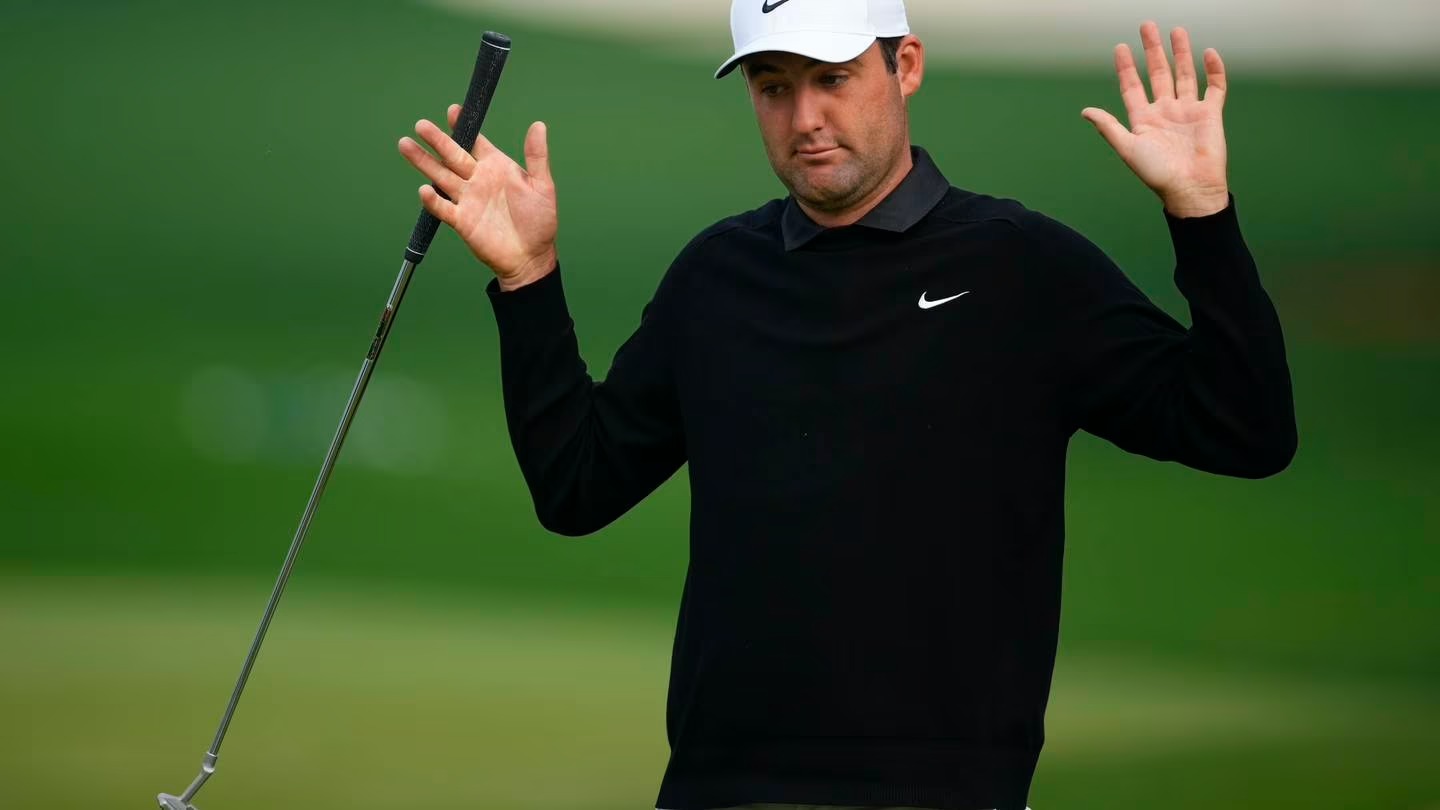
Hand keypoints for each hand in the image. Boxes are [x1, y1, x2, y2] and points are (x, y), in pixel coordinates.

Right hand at [398, 104, 557, 288]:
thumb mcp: (542, 185)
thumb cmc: (539, 221)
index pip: (475, 142)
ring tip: (405, 144)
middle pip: (452, 155)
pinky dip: (433, 200)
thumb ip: (537, 156)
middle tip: (421, 125)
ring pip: (441, 176)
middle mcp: (477, 179)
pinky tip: (424, 189)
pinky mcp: (461, 221)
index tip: (453, 110)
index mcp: (496, 167)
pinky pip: (443, 208)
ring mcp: (467, 199)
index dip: (464, 126)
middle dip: (437, 140)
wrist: (532, 256)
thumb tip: (539, 124)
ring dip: (423, 162)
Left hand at [1081, 22, 1229, 217]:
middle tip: (1147, 26)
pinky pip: (1214, 87)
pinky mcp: (1210, 114)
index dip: (1126, 68)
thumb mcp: (1127, 148)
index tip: (1120, 48)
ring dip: (1180, 53)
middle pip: (1158, 74)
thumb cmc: (1156, 173)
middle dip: (1153, 51)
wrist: (1189, 188)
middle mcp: (1165, 112)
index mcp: (1144, 120)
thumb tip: (1085, 111)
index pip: (1132, 87)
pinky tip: (1207, 53)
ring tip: (1176, 31)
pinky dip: (1213, 70)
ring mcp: (1188, 111)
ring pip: (1185, 74)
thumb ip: (1108, 127)